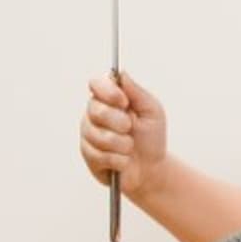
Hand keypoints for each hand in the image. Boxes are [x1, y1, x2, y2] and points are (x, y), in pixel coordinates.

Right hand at [79, 72, 167, 196]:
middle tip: (130, 128)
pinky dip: (119, 159)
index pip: (96, 85)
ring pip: (98, 135)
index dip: (108, 91)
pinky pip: (100, 156)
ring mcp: (88, 135)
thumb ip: (136, 92)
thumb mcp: (152, 111)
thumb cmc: (151, 137)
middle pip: (95, 109)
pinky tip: (124, 160)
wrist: (152, 168)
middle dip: (119, 121)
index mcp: (109, 99)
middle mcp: (94, 115)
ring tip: (130, 146)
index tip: (124, 101)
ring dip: (122, 143)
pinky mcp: (88, 157)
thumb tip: (121, 73)